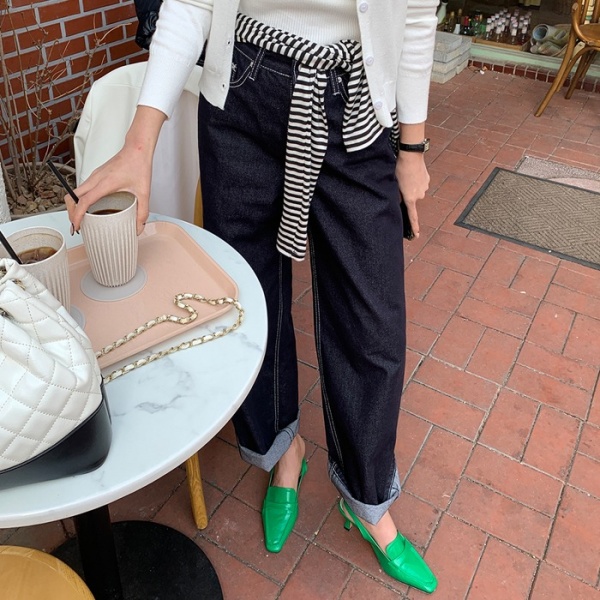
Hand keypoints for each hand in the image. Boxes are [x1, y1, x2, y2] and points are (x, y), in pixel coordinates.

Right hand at [66, 105, 166, 234]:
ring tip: (81, 219)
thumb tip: (138, 229)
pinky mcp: (96, 175)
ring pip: (76, 191)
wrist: (137, 149)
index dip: (77, 215)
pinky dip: (81, 199)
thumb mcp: (144, 193)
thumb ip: (142, 212)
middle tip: (77, 225)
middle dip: (71, 212)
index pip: (84, 201)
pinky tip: (90, 207)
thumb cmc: (139, 166)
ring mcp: (95, 176)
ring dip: (74, 205)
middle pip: (72, 196)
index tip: (77, 226)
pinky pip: (83, 188)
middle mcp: (96, 178)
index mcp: (105, 183)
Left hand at [395, 152, 429, 238]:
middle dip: (407, 194)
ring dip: (411, 186)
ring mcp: (425, 188)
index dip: (414, 227)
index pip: (412, 217)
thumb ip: (396, 195)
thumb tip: (399, 200)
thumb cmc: (400, 169)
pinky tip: (412, 173)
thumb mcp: (393, 184)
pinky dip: (416, 180)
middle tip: (401, 183)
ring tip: (407, 176)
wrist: (411, 155)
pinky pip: (420, 183)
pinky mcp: (427, 180)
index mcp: (410, 199)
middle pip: (412, 199)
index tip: (417, 235)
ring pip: (416, 190)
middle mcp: (419, 196)